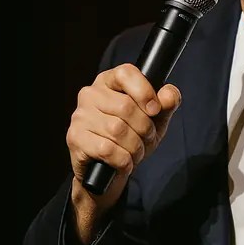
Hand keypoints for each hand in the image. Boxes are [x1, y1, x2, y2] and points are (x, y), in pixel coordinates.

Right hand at [65, 63, 181, 243]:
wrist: (109, 171)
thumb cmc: (132, 137)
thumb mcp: (155, 120)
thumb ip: (166, 104)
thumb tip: (169, 96)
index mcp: (109, 81)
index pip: (126, 73)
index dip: (145, 91)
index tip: (155, 110)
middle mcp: (90, 94)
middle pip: (126, 106)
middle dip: (145, 128)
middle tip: (147, 138)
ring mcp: (80, 116)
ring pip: (117, 130)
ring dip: (135, 147)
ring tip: (135, 152)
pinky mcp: (75, 138)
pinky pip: (107, 149)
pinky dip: (123, 160)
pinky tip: (123, 162)